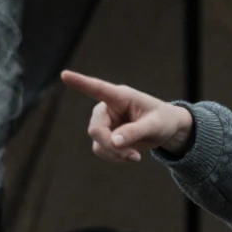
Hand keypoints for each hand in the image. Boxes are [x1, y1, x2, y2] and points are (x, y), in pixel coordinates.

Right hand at [60, 70, 193, 162]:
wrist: (167, 130)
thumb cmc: (163, 120)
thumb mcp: (154, 125)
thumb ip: (135, 132)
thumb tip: (113, 142)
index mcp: (120, 96)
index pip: (97, 88)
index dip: (80, 82)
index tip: (64, 74)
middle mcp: (108, 108)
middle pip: (95, 128)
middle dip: (111, 145)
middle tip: (132, 155)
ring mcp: (105, 123)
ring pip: (97, 142)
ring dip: (115, 154)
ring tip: (135, 157)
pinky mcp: (106, 136)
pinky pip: (102, 150)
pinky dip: (115, 157)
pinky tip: (131, 157)